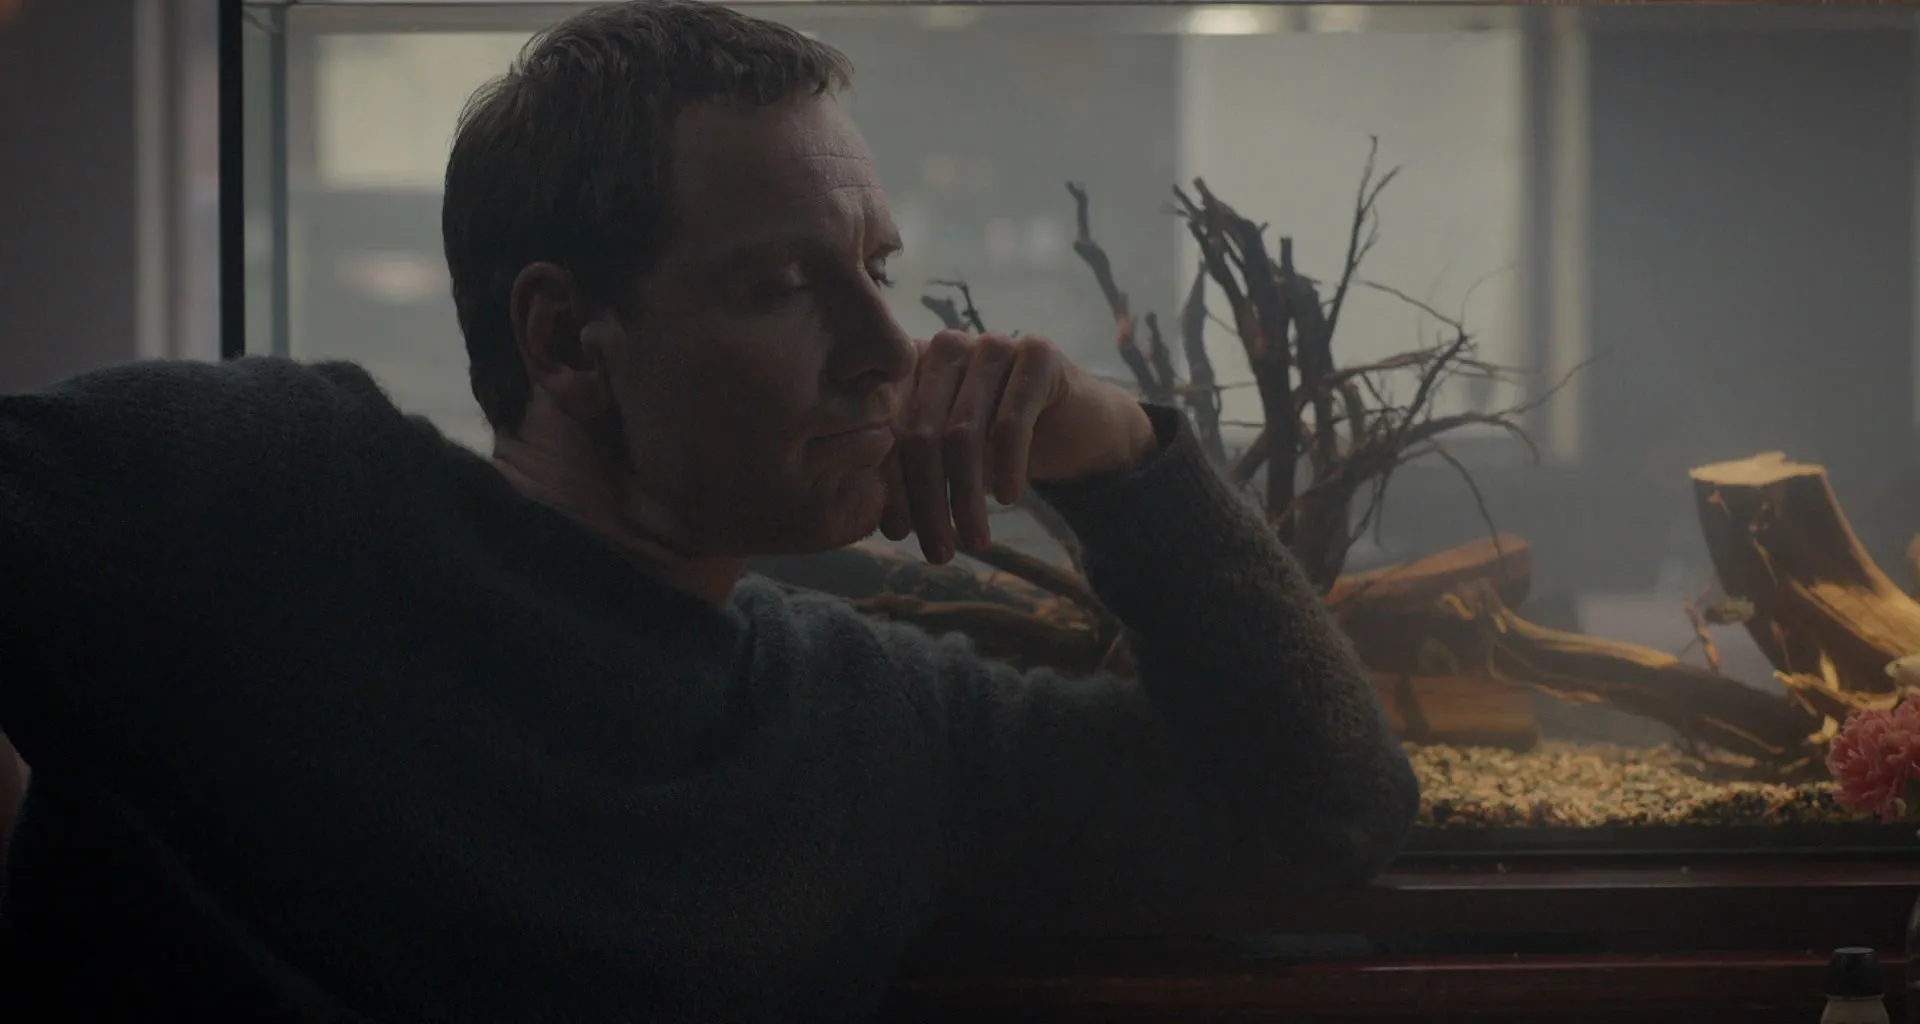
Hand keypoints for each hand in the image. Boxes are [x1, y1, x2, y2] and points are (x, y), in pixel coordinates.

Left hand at [880, 330, 1157, 563]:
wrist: (1081, 430)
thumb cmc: (1002, 449)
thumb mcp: (951, 464)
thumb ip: (914, 476)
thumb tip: (882, 524)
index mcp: (913, 365)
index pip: (888, 428)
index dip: (891, 485)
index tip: (897, 535)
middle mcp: (947, 346)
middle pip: (921, 432)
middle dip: (927, 500)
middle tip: (938, 552)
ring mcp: (992, 345)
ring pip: (962, 433)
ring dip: (965, 497)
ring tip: (974, 542)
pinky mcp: (1038, 354)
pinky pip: (1010, 421)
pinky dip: (1007, 467)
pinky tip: (1009, 499)